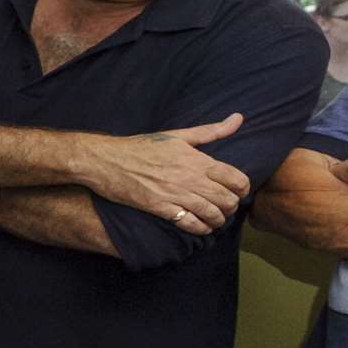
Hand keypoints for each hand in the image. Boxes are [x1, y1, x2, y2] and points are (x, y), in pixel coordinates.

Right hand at [79, 114, 250, 233]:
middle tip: (226, 207)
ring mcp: (174, 193)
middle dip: (231, 206)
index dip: (242, 189)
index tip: (237, 191)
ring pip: (211, 213)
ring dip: (218, 220)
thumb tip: (239, 118)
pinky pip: (189, 223)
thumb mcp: (176, 135)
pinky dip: (201, 229)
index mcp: (195, 159)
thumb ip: (210, 131)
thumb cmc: (140, 146)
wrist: (105, 160)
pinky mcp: (159, 207)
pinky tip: (201, 227)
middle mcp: (189, 177)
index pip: (235, 178)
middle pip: (226, 199)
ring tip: (215, 219)